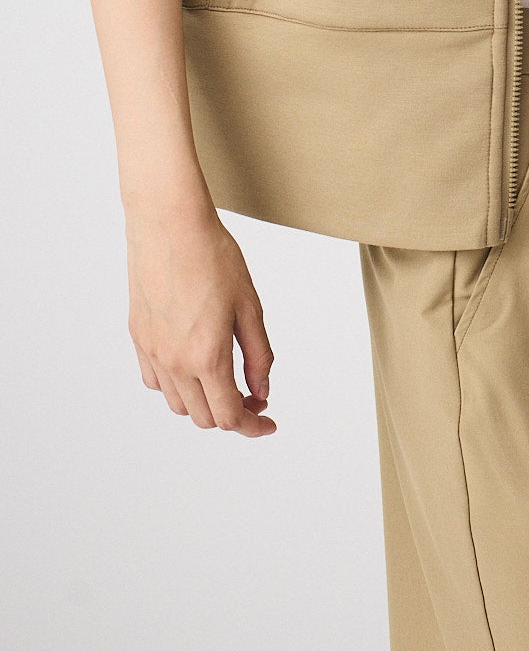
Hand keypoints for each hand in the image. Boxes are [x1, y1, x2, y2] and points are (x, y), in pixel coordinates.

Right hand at [125, 202, 275, 435]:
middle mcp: (174, 362)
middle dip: (232, 414)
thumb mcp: (249, 306)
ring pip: (177, 404)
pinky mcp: (138, 337)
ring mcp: (152, 351)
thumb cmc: (214, 256)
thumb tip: (261, 392)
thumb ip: (258, 355)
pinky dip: (177, 387)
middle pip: (204, 417)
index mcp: (207, 356)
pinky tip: (193, 366)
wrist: (170, 224)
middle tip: (254, 395)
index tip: (268, 423)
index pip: (229, 417)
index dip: (253, 426)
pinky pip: (155, 381)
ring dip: (204, 403)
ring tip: (225, 380)